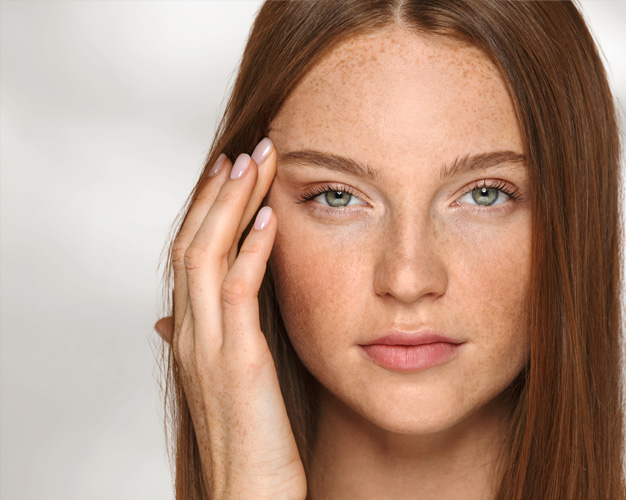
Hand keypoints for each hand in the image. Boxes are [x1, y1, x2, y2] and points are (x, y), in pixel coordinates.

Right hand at [154, 141, 305, 499]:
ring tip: (254, 165)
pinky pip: (238, 296)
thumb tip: (172, 314)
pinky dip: (251, 253)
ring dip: (231, 207)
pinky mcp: (236, 363)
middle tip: (245, 152)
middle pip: (194, 244)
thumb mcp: (225, 382)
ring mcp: (208, 347)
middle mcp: (190, 334)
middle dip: (219, 194)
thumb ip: (210, 338)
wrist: (249, 498)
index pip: (192, 256)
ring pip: (207, 258)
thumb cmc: (249, 442)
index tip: (232, 173)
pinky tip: (269, 222)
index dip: (208, 210)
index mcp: (191, 335)